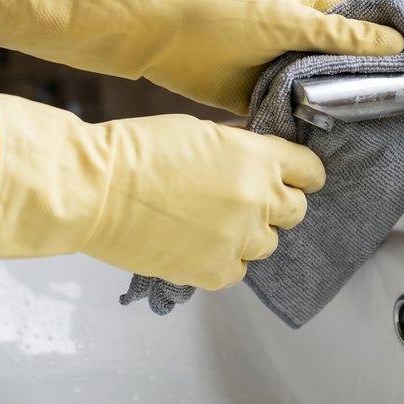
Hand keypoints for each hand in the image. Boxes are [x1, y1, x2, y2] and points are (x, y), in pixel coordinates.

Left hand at [0, 0, 403, 113]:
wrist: (163, 36)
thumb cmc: (222, 12)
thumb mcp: (288, 20)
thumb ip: (341, 37)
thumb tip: (395, 44)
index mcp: (315, 1)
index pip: (369, 19)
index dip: (397, 39)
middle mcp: (306, 32)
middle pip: (353, 58)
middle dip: (373, 78)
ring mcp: (287, 63)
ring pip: (328, 86)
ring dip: (342, 102)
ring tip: (378, 127)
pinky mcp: (267, 92)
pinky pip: (300, 107)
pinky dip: (313, 119)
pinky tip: (336, 137)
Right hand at [0, 88, 324, 289]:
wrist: (95, 190)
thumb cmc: (137, 151)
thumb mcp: (201, 132)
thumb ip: (239, 150)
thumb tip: (256, 160)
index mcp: (258, 157)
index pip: (309, 170)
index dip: (301, 174)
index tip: (294, 179)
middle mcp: (258, 199)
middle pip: (296, 211)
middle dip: (276, 205)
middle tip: (246, 201)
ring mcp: (239, 238)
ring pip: (268, 244)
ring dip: (247, 234)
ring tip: (212, 223)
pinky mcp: (214, 271)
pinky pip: (238, 270)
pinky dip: (223, 260)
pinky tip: (197, 244)